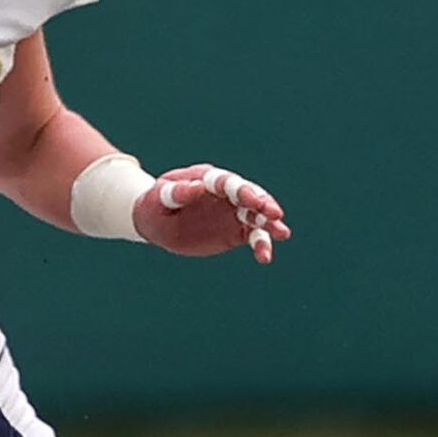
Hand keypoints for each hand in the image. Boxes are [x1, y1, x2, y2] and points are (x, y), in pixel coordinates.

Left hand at [130, 164, 289, 262]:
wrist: (156, 222)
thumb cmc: (154, 205)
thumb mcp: (159, 198)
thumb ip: (177, 192)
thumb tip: (199, 186)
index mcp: (207, 179)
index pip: (227, 183)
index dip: (241, 190)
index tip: (253, 200)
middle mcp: (225, 194)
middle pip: (248, 196)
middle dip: (262, 204)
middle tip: (275, 214)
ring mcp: (232, 212)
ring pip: (256, 216)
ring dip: (269, 224)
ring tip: (283, 233)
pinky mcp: (235, 231)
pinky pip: (252, 236)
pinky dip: (261, 245)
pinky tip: (265, 257)